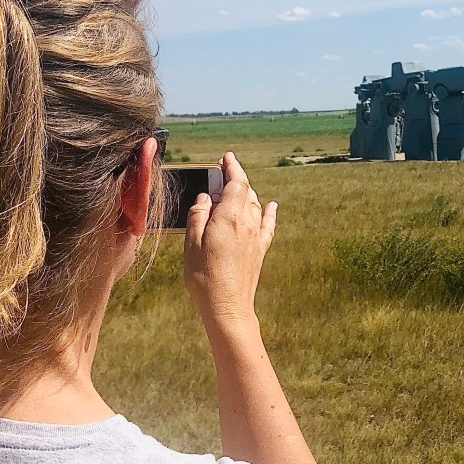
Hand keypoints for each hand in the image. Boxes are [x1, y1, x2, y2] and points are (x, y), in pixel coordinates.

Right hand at [184, 151, 277, 328]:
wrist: (227, 305)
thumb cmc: (204, 276)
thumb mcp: (191, 242)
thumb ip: (198, 215)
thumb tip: (204, 197)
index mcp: (229, 218)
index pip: (236, 183)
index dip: (232, 167)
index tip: (226, 157)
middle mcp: (248, 223)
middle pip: (247, 191)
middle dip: (237, 177)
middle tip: (225, 168)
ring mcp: (257, 236)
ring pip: (256, 204)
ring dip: (247, 192)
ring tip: (235, 186)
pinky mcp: (261, 249)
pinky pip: (268, 224)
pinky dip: (269, 211)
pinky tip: (272, 205)